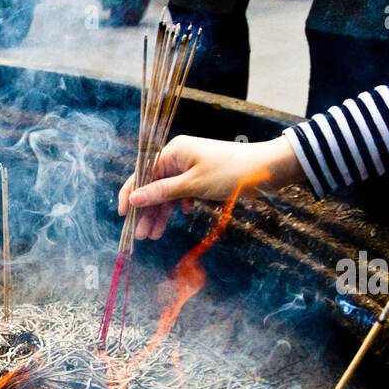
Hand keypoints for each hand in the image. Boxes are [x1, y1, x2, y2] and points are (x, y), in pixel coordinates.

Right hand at [117, 135, 304, 239]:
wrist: (266, 169)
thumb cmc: (230, 172)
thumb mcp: (193, 184)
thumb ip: (162, 192)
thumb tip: (133, 199)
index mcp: (173, 152)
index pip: (142, 173)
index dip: (130, 194)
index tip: (123, 216)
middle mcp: (178, 158)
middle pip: (153, 186)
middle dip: (147, 211)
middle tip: (141, 236)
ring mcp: (189, 168)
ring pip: (167, 193)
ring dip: (161, 213)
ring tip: (155, 236)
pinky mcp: (199, 178)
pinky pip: (181, 193)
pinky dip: (179, 206)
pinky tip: (183, 216)